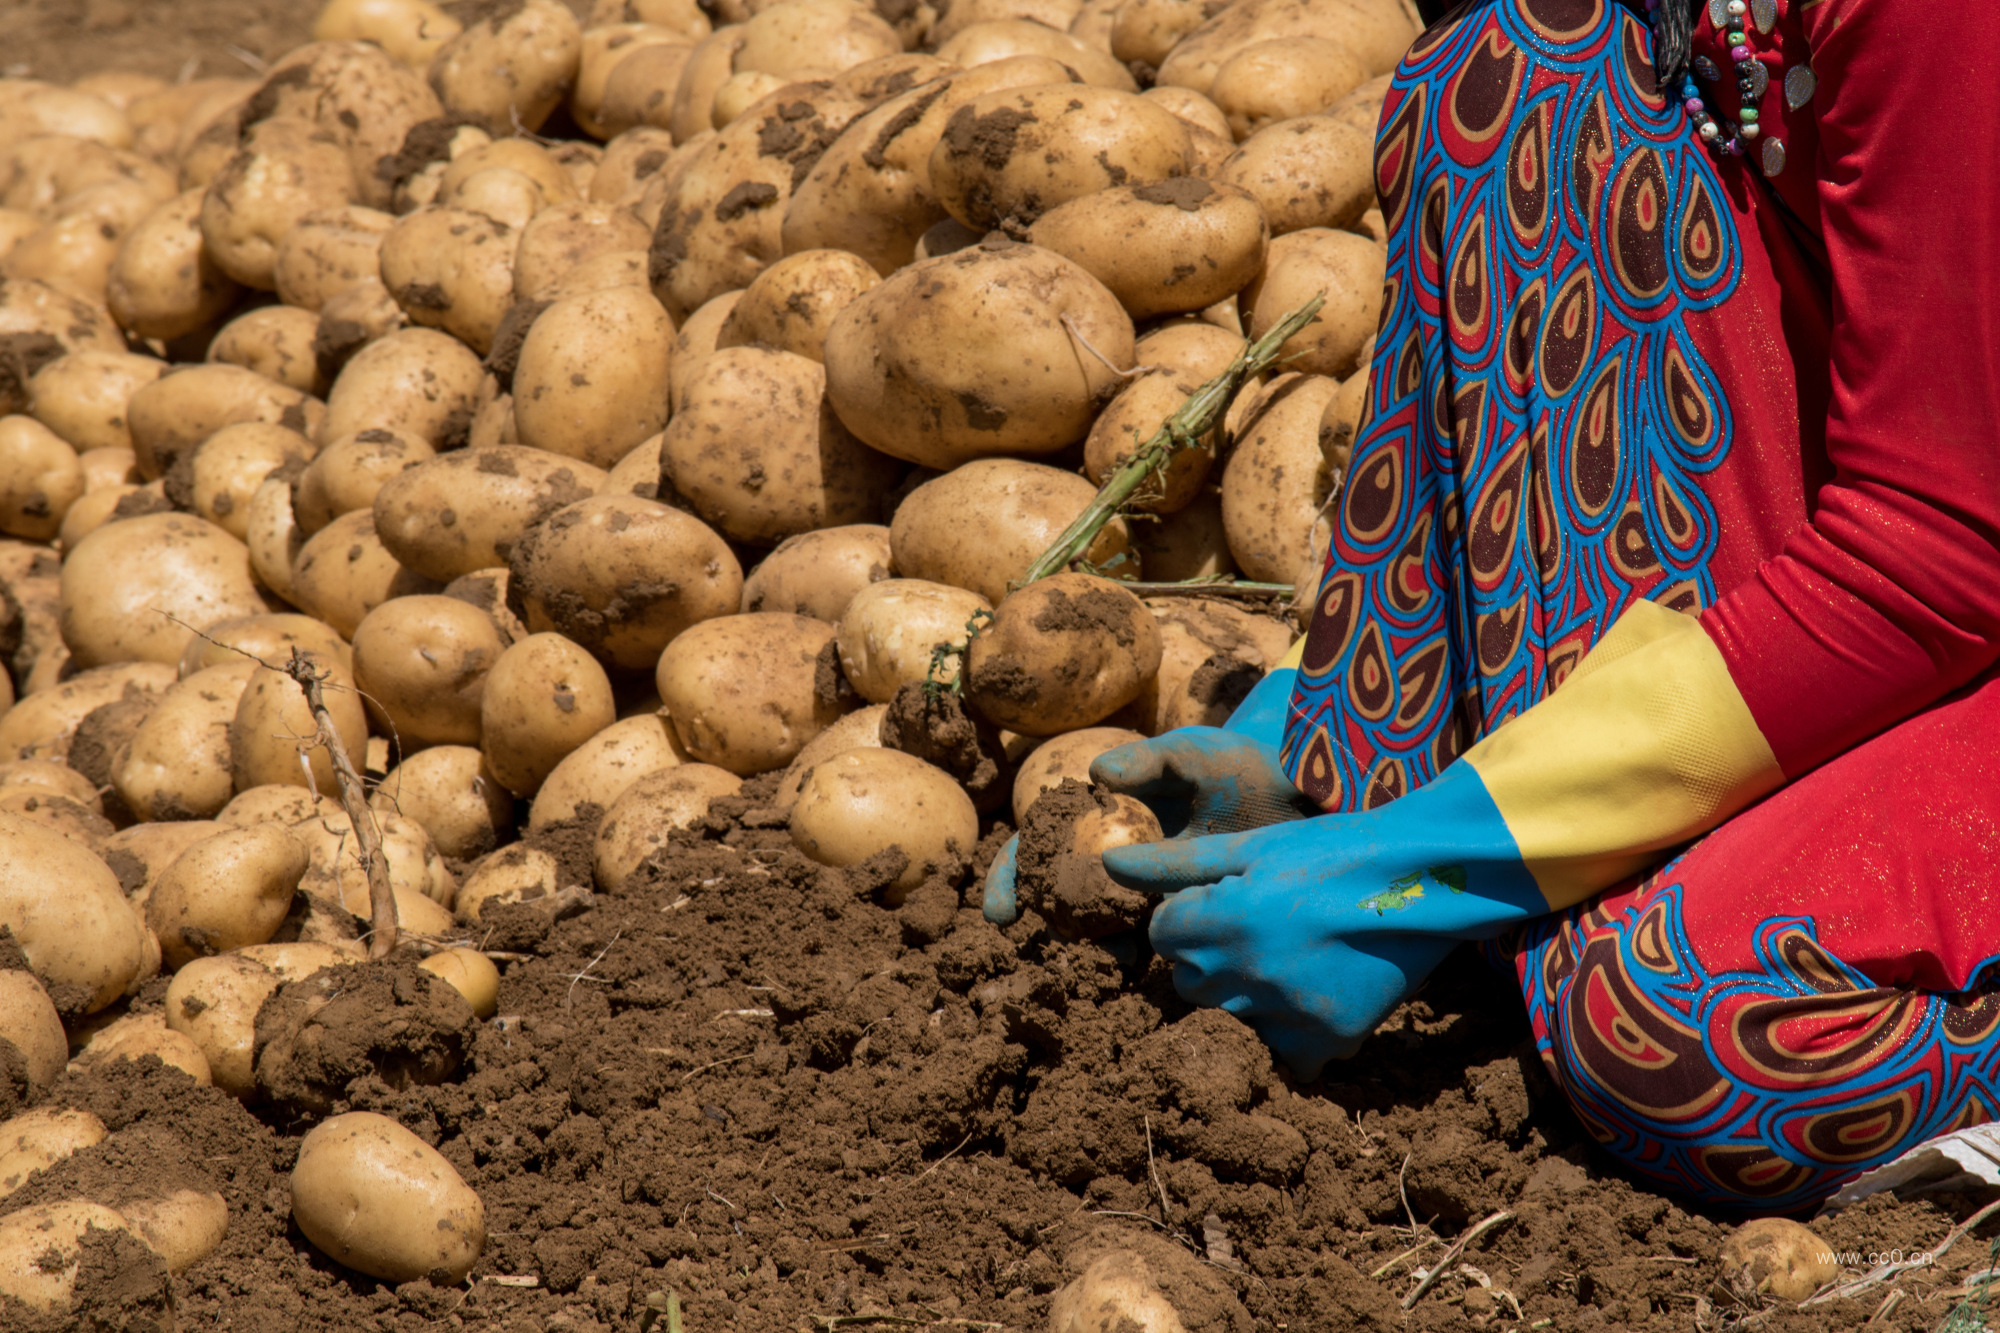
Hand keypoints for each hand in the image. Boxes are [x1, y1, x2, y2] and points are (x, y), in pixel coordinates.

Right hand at [981, 653, 1311, 925]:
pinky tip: (1145, 958)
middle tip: (1060, 942)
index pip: (1040, 846)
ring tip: (1116, 951)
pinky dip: (1138, 953)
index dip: (1012, 878)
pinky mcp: (1180, 915)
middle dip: (1049, 923)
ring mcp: (1145, 890)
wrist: (1297, 801)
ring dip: (1095, 944)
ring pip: (1101, 925)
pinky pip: (1147, 941)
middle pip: (1060, 896)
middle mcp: (1114, 857)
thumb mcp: (1194, 753)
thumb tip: (1099, 773)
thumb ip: (1150, 760)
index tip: (1000, 912)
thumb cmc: (1236, 767)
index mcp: (1101, 817)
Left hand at [1102, 763, 1548, 1078]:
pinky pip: (1284, 1052)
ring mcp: (1289, 1013)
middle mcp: (1250, 974)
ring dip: (1246, 992)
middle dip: (1207, 956)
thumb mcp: (1253, 846)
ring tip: (1288, 955)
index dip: (1184, 915)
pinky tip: (1312, 992)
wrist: (1427, 879)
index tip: (1217, 902)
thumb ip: (1177, 863)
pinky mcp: (1329, 1039)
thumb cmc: (1334, 850)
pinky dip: (1290, 1031)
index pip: (1162, 935)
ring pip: (1233, 1016)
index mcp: (1225, 920)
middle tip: (1253, 928)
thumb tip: (1110, 865)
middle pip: (1189, 981)